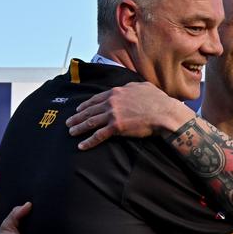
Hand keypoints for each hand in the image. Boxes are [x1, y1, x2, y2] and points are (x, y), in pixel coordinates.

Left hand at [66, 82, 193, 149]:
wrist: (164, 113)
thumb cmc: (158, 100)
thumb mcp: (143, 87)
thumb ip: (132, 87)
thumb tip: (130, 88)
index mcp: (117, 92)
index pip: (96, 98)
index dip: (86, 104)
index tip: (78, 109)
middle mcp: (111, 102)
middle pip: (90, 110)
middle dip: (77, 116)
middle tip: (68, 121)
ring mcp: (112, 114)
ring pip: (90, 122)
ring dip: (78, 127)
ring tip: (71, 132)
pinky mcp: (116, 127)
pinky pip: (98, 135)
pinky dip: (88, 141)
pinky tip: (81, 145)